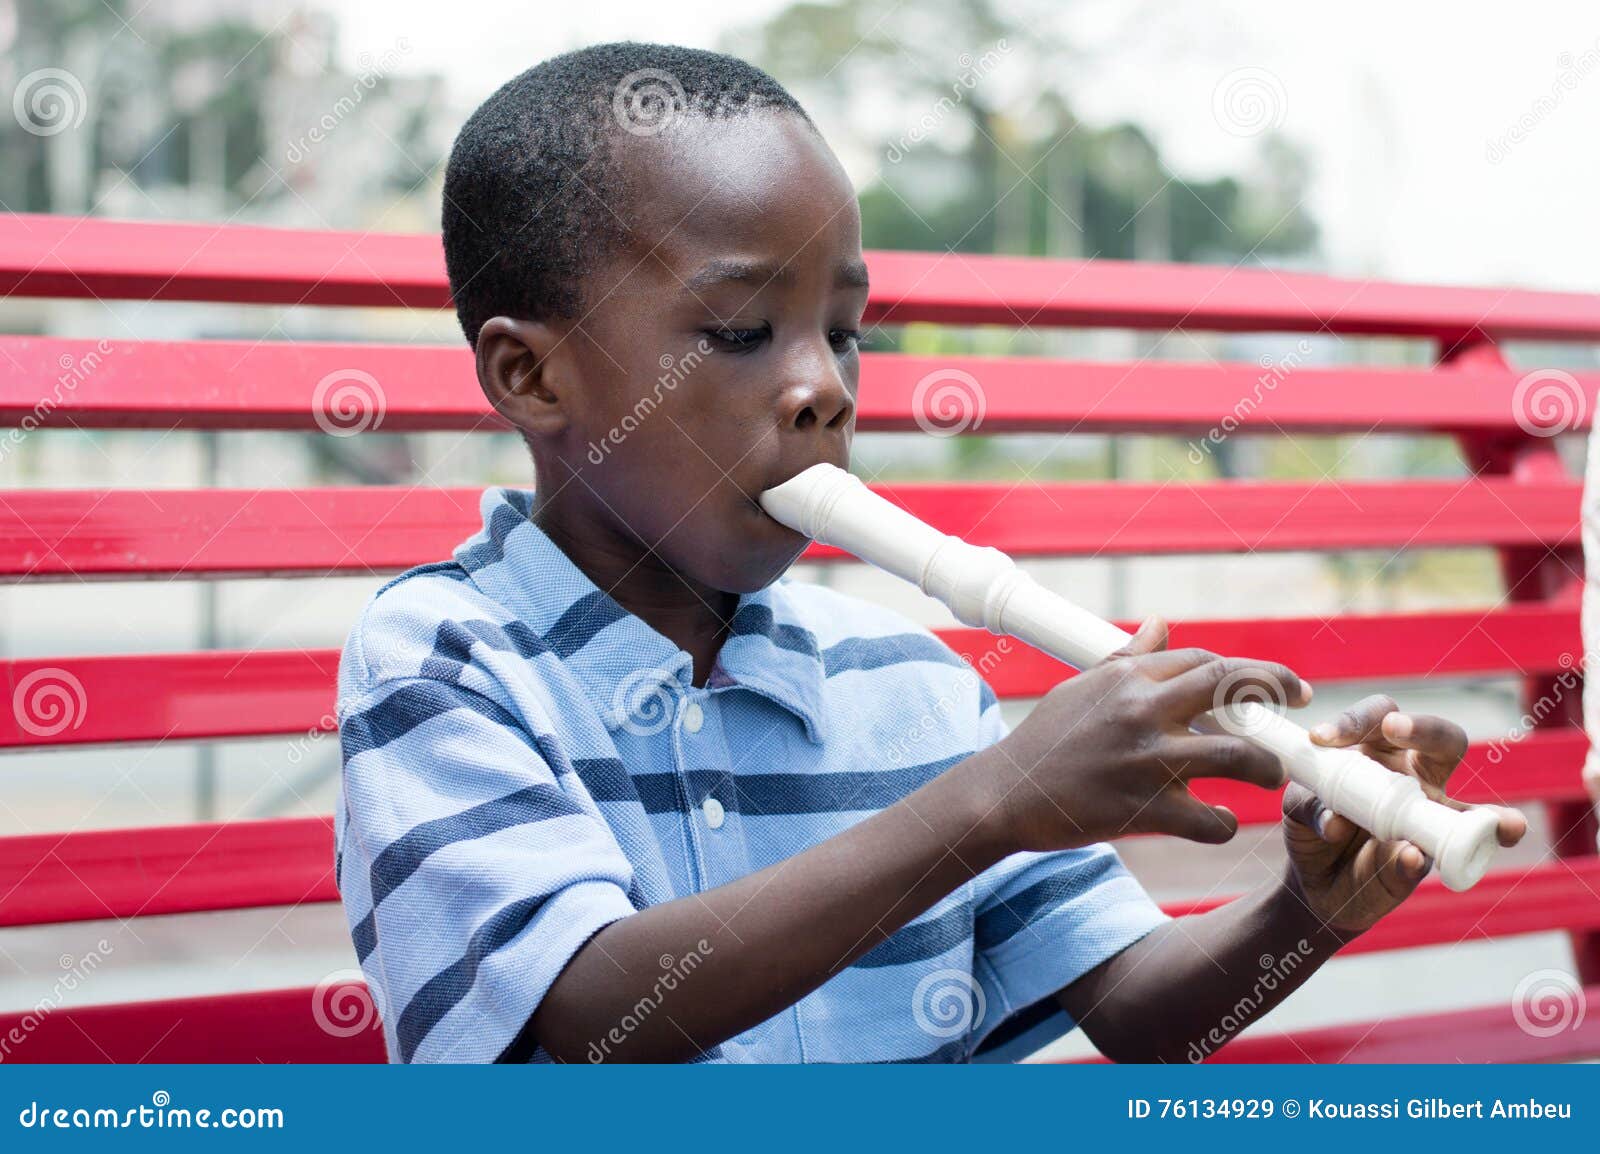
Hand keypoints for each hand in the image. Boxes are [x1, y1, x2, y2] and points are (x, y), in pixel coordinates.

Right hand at [978, 616, 1311, 853]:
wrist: (1005, 794)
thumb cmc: (1046, 740)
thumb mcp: (1084, 688)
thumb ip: (1129, 658)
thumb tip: (1162, 623)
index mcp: (1129, 679)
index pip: (1207, 660)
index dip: (1253, 669)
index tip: (1280, 684)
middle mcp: (1142, 711)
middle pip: (1232, 684)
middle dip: (1277, 690)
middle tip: (1300, 708)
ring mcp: (1146, 761)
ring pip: (1238, 756)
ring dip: (1265, 768)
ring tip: (1270, 776)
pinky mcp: (1144, 810)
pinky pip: (1210, 820)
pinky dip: (1223, 825)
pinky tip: (1219, 824)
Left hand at [1283, 694, 1527, 937]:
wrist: (1314, 881)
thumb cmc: (1313, 828)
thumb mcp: (1298, 811)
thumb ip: (1310, 809)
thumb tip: (1338, 824)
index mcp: (1378, 751)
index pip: (1380, 717)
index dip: (1356, 719)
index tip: (1321, 737)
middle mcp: (1415, 777)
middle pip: (1442, 741)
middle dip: (1425, 730)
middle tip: (1393, 729)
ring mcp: (1431, 820)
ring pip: (1471, 810)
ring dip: (1487, 816)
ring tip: (1500, 822)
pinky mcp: (1432, 859)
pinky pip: (1457, 857)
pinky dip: (1466, 854)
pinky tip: (1452, 853)